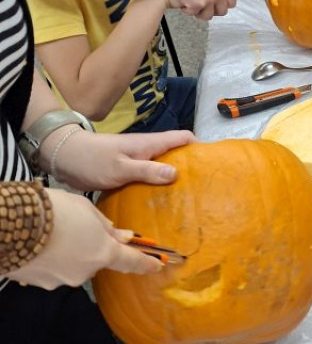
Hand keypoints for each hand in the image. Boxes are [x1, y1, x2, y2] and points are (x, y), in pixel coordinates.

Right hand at [5, 187, 163, 288]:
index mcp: (103, 252)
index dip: (145, 263)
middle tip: (77, 227)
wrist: (11, 224)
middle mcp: (86, 271)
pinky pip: (52, 270)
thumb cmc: (53, 210)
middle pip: (96, 259)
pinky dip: (49, 258)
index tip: (157, 266)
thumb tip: (119, 235)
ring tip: (52, 231)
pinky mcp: (41, 283)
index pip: (131, 261)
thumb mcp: (85, 209)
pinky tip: (38, 243)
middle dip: (91, 246)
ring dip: (68, 252)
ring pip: (73, 265)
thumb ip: (104, 225)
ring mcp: (62, 280)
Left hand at [39, 127, 193, 191]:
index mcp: (150, 144)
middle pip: (178, 155)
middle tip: (206, 189)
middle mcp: (148, 152)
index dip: (201, 146)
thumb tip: (176, 174)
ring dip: (176, 181)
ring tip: (189, 201)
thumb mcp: (121, 167)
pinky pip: (151, 180)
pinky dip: (160, 189)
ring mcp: (139, 163)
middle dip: (192, 167)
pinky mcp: (130, 174)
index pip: (183, 138)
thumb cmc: (93, 159)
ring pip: (165, 169)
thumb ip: (147, 170)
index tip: (214, 162)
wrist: (65, 158)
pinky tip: (162, 206)